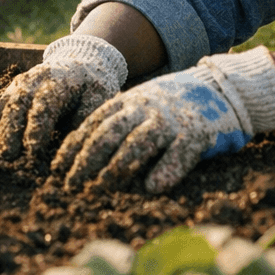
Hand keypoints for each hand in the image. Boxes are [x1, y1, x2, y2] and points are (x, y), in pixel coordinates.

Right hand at [0, 34, 127, 160]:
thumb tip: (76, 143)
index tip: (34, 152)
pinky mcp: (9, 93)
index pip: (44, 104)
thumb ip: (87, 117)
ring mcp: (18, 86)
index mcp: (58, 80)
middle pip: (16, 104)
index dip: (37, 128)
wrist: (79, 62)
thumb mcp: (99, 96)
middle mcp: (33, 80)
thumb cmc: (91, 86)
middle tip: (9, 157)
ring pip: (0, 105)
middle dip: (10, 131)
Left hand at [53, 46, 274, 192]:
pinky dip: (166, 169)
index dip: (74, 146)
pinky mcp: (196, 132)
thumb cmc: (168, 106)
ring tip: (103, 186)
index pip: (93, 123)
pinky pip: (179, 152)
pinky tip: (152, 188)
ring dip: (119, 165)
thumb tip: (79, 155)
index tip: (57, 167)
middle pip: (110, 132)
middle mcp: (145, 108)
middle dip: (87, 159)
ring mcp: (170, 119)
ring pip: (139, 141)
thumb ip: (115, 123)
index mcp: (127, 102)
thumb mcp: (138, 106)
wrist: (216, 87)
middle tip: (71, 183)